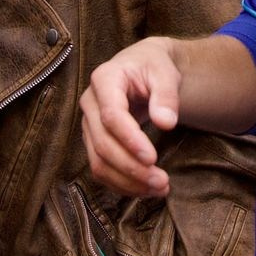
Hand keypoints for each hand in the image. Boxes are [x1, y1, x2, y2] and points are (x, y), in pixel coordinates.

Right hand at [81, 38, 180, 198]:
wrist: (141, 67)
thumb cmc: (153, 67)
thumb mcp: (165, 72)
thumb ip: (166, 95)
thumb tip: (166, 122)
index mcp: (105, 79)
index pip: (111, 116)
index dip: (130, 140)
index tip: (152, 158)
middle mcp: (90, 102)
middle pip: (103, 143)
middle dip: (132, 167)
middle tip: (162, 181)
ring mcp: (89, 123)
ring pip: (98, 161)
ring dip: (127, 181)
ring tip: (159, 188)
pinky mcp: (93, 140)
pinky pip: (100, 168)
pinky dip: (121, 184)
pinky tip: (145, 189)